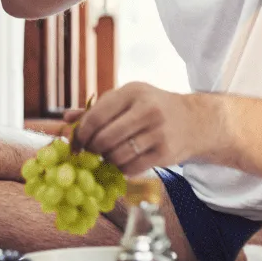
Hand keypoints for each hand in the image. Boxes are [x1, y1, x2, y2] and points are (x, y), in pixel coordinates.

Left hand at [67, 82, 204, 175]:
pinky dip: (122, 168)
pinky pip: (132, 167)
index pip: (97, 115)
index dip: (82, 132)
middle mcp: (147, 110)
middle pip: (105, 138)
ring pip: (117, 155)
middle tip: (91, 152)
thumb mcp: (128, 99)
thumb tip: (66, 118)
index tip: (78, 141)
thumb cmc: (153, 107)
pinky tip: (123, 163)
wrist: (195, 120)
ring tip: (108, 156)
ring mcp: (158, 132)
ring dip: (107, 160)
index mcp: (133, 92)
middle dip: (93, 149)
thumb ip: (97, 108)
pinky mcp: (165, 153)